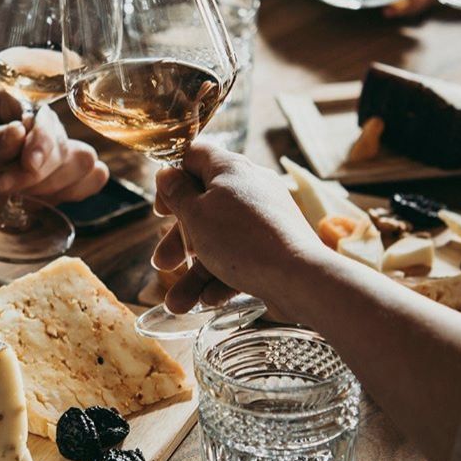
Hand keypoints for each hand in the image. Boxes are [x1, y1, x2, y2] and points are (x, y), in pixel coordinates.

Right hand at [152, 143, 325, 316]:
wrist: (298, 278)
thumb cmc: (242, 240)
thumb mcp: (197, 215)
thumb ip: (177, 194)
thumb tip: (166, 174)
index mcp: (230, 169)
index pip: (195, 157)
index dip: (173, 179)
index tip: (162, 208)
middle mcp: (249, 189)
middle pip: (203, 207)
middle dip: (179, 242)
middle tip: (163, 262)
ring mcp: (264, 219)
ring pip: (219, 241)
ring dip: (195, 273)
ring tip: (178, 304)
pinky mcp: (275, 247)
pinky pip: (241, 258)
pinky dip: (223, 278)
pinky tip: (210, 300)